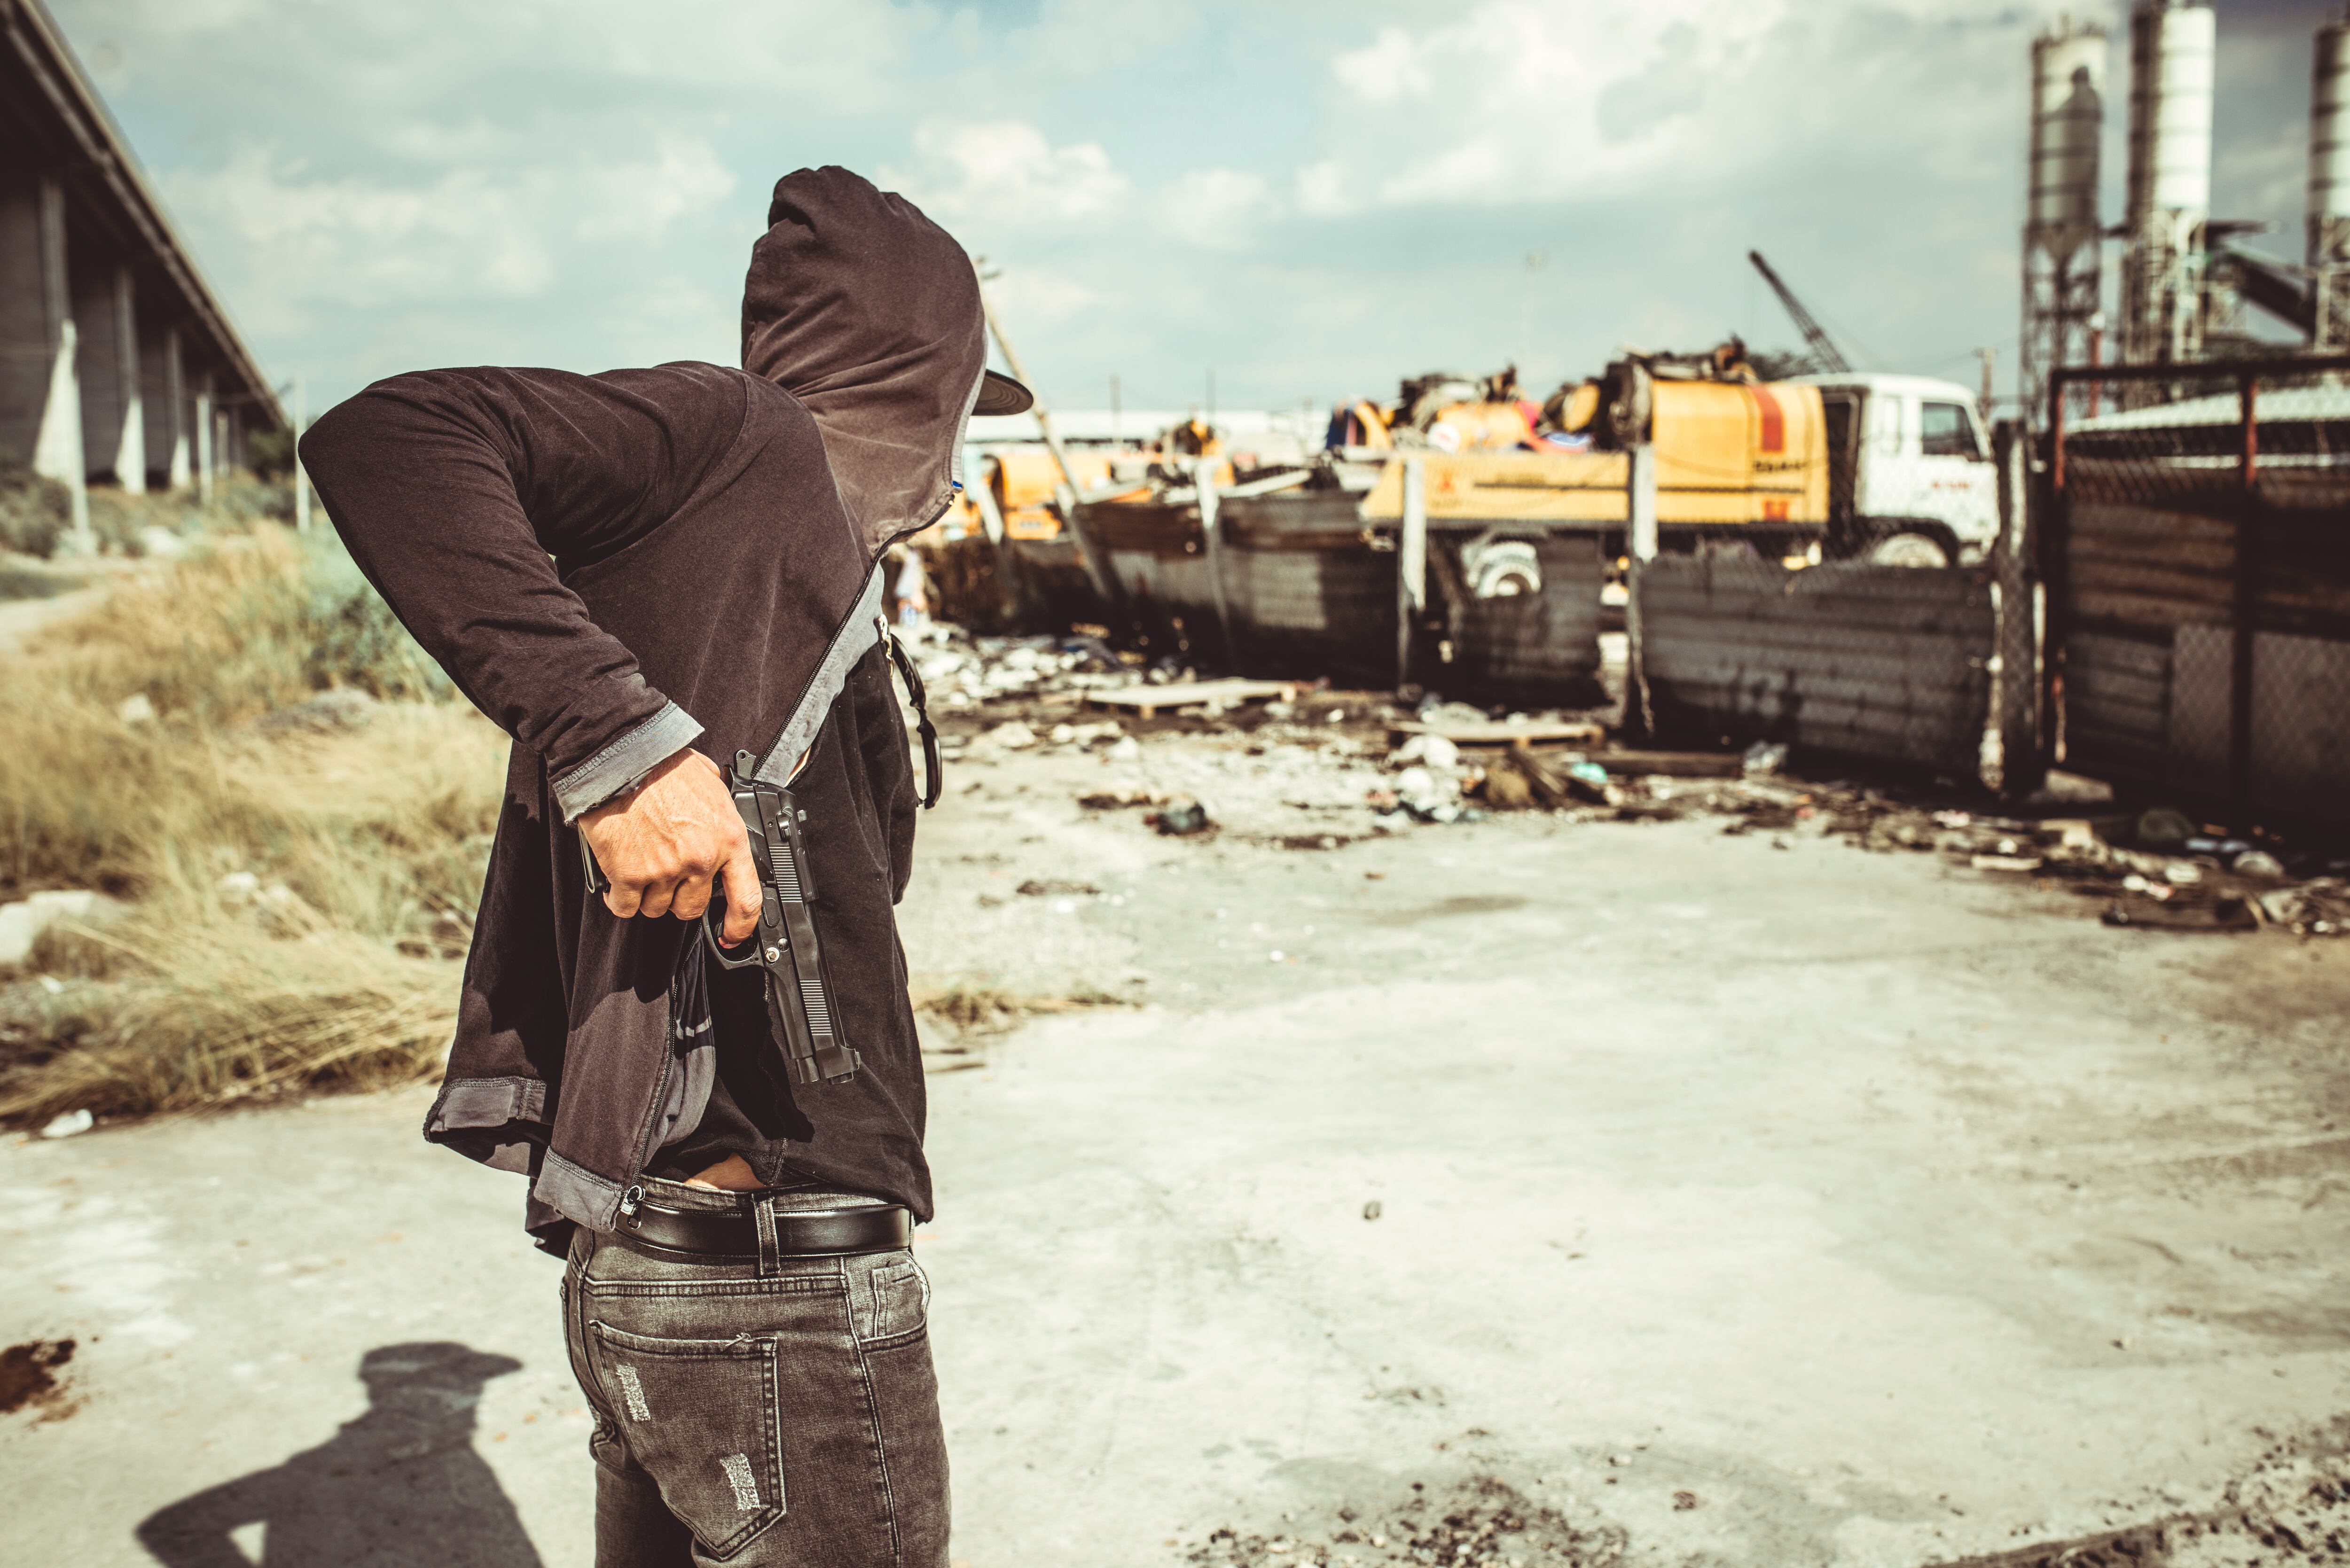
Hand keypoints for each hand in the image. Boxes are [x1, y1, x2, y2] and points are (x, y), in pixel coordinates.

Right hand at [578, 749, 761, 944]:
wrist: (622, 757)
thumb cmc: (664, 766)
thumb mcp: (712, 784)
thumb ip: (721, 813)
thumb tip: (721, 823)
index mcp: (728, 839)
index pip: (746, 898)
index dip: (741, 925)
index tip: (732, 935)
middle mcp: (700, 859)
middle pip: (691, 908)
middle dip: (678, 897)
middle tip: (665, 874)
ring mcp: (665, 870)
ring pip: (657, 909)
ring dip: (648, 895)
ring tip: (640, 865)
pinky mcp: (630, 875)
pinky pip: (626, 907)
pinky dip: (620, 899)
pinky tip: (618, 881)